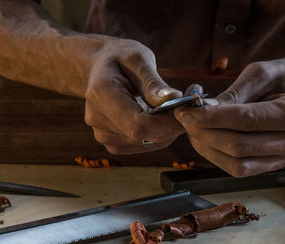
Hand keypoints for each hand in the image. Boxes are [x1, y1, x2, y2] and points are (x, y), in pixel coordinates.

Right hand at [85, 38, 183, 153]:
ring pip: (148, 143)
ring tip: (168, 107)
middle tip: (182, 105)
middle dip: (171, 125)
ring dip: (166, 129)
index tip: (186, 108)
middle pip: (145, 136)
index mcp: (102, 95)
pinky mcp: (112, 143)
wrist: (98, 67)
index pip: (139, 125)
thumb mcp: (138, 58)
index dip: (167, 123)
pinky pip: (144, 145)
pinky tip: (157, 116)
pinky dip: (158, 134)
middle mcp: (98, 120)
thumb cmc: (120, 58)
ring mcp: (103, 135)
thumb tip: (173, 98)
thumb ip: (153, 82)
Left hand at [174, 58, 284, 176]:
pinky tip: (206, 138)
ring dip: (207, 148)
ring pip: (237, 164)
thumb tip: (203, 110)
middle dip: (204, 133)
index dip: (211, 118)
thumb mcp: (260, 72)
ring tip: (193, 128)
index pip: (245, 121)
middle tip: (185, 118)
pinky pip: (240, 168)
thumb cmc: (283, 77)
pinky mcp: (274, 164)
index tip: (185, 110)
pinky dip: (217, 156)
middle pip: (238, 146)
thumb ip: (233, 94)